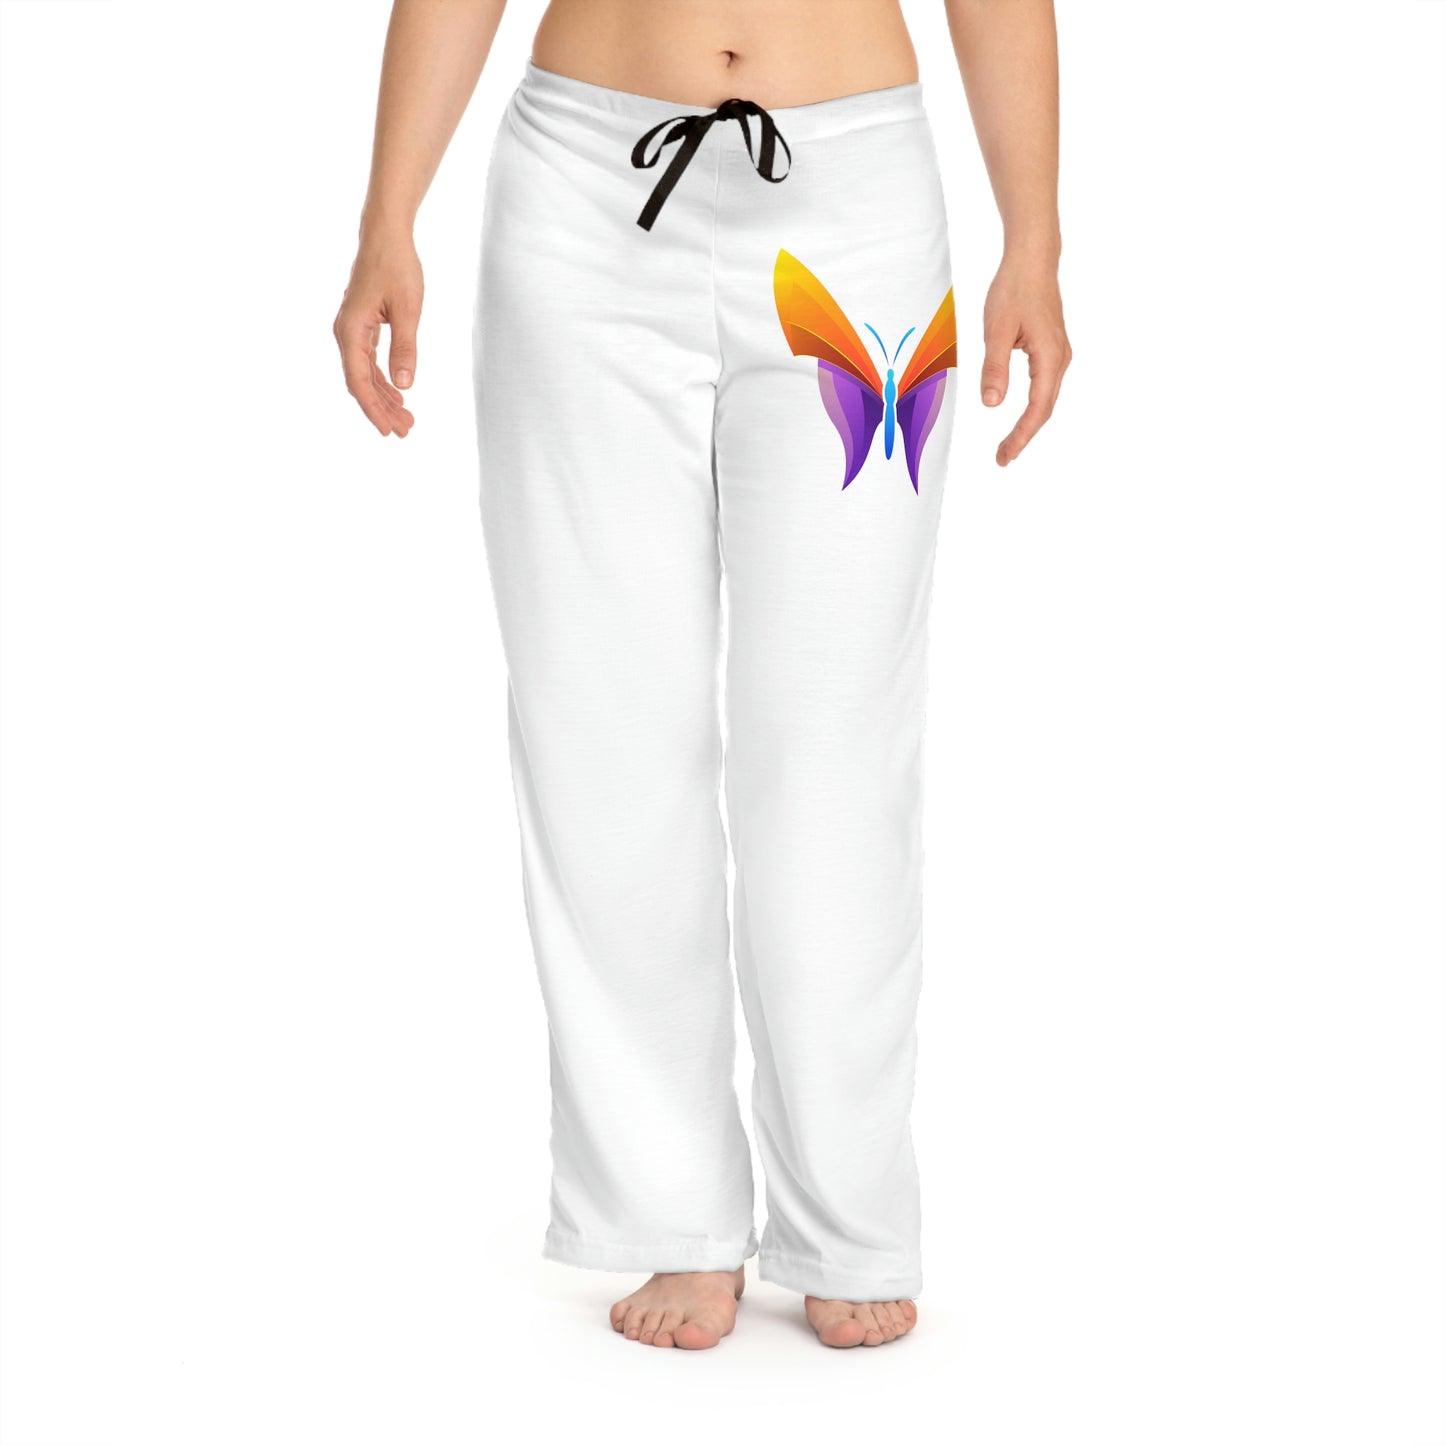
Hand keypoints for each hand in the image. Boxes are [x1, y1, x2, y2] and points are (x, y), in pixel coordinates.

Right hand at [333, 229, 422, 437]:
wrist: (385, 236)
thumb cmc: (396, 266)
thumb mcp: (407, 309)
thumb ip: (405, 348)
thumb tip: (405, 385)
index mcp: (351, 330)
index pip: (358, 381)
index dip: (373, 409)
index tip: (388, 431)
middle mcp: (345, 333)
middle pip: (360, 383)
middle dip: (382, 409)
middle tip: (405, 431)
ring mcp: (352, 330)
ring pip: (365, 374)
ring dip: (384, 398)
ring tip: (406, 419)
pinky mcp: (362, 326)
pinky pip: (369, 362)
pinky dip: (383, 380)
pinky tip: (398, 394)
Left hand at [980, 257, 1070, 466]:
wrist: (1032, 259)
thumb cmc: (1014, 289)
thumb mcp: (996, 330)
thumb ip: (994, 368)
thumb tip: (992, 404)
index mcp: (1050, 357)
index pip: (1037, 409)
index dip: (1021, 436)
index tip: (1004, 456)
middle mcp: (1060, 359)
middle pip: (1045, 409)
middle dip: (1024, 436)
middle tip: (1002, 459)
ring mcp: (1058, 354)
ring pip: (1045, 399)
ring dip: (1028, 424)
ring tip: (1008, 444)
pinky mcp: (1051, 348)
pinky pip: (1044, 386)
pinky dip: (1032, 406)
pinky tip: (1019, 416)